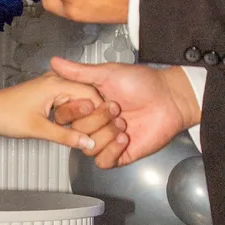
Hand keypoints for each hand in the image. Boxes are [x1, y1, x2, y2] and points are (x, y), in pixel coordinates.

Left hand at [0, 71, 126, 154]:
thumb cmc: (5, 114)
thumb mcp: (38, 129)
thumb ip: (66, 137)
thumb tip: (88, 144)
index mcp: (57, 83)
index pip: (92, 94)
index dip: (102, 112)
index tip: (109, 128)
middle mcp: (57, 80)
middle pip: (88, 96)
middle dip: (96, 114)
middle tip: (102, 133)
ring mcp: (52, 86)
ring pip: (79, 100)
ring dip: (85, 116)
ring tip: (90, 132)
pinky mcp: (48, 94)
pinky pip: (69, 102)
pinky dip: (75, 114)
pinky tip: (76, 127)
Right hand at [48, 58, 198, 166]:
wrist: (168, 99)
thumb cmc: (143, 83)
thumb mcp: (107, 73)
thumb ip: (79, 72)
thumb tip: (55, 62)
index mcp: (88, 106)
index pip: (65, 116)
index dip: (74, 111)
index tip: (91, 101)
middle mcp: (95, 124)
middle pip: (76, 133)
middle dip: (96, 120)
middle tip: (116, 108)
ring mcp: (107, 140)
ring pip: (88, 148)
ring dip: (106, 134)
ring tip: (123, 123)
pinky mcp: (120, 154)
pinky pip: (103, 162)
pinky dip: (111, 151)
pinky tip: (124, 138)